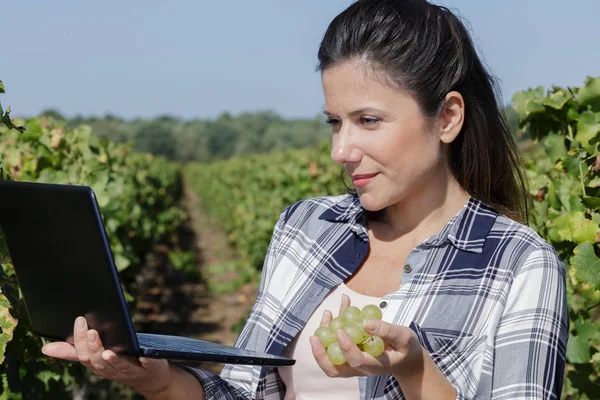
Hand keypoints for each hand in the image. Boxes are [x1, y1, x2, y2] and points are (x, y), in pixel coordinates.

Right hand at [42, 316, 173, 395]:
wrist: (149, 377)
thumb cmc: (119, 361)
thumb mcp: (95, 356)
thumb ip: (74, 351)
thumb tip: (45, 348)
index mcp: (97, 364)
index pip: (84, 355)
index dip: (80, 341)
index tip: (80, 321)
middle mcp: (112, 369)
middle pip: (99, 361)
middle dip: (94, 347)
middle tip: (92, 331)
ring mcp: (131, 369)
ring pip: (119, 366)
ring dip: (113, 358)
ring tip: (109, 350)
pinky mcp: (150, 366)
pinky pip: (148, 364)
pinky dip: (146, 360)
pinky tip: (144, 354)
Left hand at [309, 294, 423, 377]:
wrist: (406, 359)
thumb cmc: (406, 348)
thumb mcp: (404, 337)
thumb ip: (387, 331)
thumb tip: (366, 322)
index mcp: (375, 365)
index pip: (356, 361)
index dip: (346, 347)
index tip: (340, 331)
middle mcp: (360, 367)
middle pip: (334, 368)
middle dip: (320, 354)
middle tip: (314, 336)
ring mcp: (353, 362)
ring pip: (331, 358)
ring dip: (323, 338)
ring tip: (327, 314)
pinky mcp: (350, 353)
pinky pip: (336, 343)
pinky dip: (334, 325)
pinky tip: (341, 304)